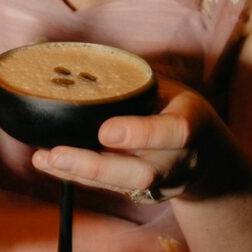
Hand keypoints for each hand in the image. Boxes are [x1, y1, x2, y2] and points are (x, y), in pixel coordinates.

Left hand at [32, 77, 218, 201]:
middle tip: (58, 154)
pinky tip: (46, 162)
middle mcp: (179, 161)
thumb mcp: (169, 88)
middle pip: (142, 174)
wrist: (207, 155)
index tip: (105, 132)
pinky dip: (73, 176)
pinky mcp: (142, 194)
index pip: (174, 132)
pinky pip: (107, 189)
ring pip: (121, 186)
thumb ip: (134, 80)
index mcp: (191, 123)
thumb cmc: (177, 108)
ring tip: (44, 157)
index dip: (141, 134)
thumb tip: (80, 57)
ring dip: (77, 173)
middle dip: (96, 167)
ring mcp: (162, 184)